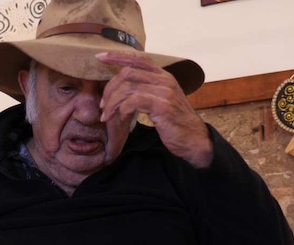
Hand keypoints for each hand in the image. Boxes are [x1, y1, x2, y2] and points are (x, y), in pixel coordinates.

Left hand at [96, 52, 212, 168]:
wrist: (193, 139)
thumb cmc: (174, 123)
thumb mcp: (160, 101)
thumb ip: (146, 91)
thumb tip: (123, 88)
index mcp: (163, 76)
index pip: (138, 58)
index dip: (118, 56)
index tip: (100, 57)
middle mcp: (165, 79)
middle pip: (128, 72)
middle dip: (110, 88)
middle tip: (102, 105)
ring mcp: (165, 91)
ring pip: (129, 87)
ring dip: (112, 102)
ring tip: (106, 115)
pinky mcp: (163, 106)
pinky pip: (134, 101)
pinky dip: (122, 109)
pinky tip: (119, 117)